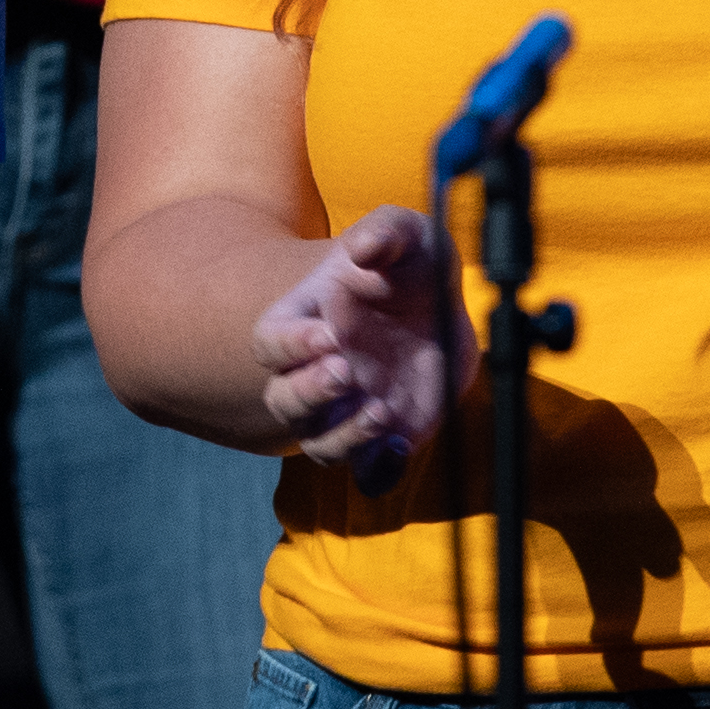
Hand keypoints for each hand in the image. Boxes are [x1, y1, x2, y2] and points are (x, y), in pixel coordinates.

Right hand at [251, 202, 452, 488]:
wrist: (439, 308)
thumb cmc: (407, 264)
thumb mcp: (405, 234)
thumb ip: (385, 234)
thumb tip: (365, 249)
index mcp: (303, 322)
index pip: (270, 342)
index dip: (291, 345)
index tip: (331, 334)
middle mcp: (315, 373)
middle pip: (283, 401)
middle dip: (308, 392)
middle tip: (347, 370)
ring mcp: (348, 411)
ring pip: (320, 445)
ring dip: (344, 436)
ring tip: (383, 410)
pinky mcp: (386, 439)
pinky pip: (370, 475)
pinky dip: (380, 473)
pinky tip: (403, 446)